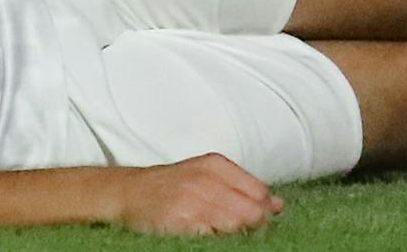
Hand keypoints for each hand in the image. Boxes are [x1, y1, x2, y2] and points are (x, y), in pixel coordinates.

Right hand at [112, 154, 281, 236]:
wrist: (127, 193)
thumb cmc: (171, 186)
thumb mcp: (206, 176)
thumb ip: (243, 187)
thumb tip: (278, 205)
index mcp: (216, 165)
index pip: (260, 193)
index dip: (263, 213)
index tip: (256, 224)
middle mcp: (206, 180)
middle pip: (252, 212)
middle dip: (254, 228)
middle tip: (241, 235)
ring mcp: (193, 202)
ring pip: (236, 227)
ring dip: (236, 237)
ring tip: (219, 233)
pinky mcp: (180, 223)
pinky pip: (213, 239)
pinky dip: (216, 241)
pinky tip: (206, 237)